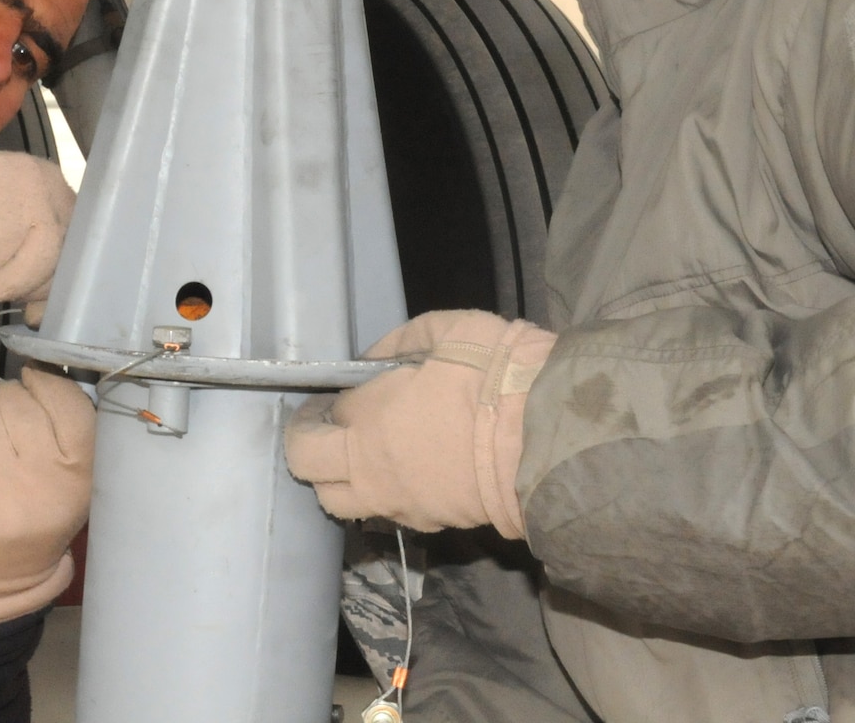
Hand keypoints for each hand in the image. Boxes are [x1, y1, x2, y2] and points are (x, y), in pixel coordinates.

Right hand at [0, 126, 74, 304]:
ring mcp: (33, 182)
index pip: (75, 258)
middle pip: (59, 258)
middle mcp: (56, 188)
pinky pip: (2, 244)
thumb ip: (25, 272)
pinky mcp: (4, 181)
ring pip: (40, 254)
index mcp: (60, 204)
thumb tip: (39, 315)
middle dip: (17, 285)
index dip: (50, 289)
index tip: (27, 309)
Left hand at [0, 347, 94, 624]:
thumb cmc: (34, 517)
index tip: (31, 375)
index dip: (45, 379)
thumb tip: (34, 366)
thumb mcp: (70, 482)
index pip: (69, 403)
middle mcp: (43, 479)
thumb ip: (64, 432)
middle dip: (2, 386)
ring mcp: (0, 485)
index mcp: (80, 475)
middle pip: (18, 401)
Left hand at [284, 310, 554, 535]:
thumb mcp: (447, 331)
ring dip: (339, 479)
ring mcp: (397, 503)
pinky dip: (384, 494)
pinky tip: (409, 470)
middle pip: (307, 468)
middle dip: (309, 445)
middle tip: (332, 427)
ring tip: (365, 455)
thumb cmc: (494, 375)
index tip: (340, 393)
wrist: (547, 438)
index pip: (317, 417)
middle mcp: (368, 468)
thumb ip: (398, 343)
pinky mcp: (429, 524)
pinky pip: (387, 512)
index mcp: (364, 419)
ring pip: (340, 503)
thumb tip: (374, 361)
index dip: (326, 402)